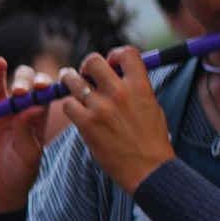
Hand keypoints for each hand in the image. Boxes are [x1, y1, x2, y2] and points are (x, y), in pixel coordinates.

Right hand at [0, 47, 51, 212]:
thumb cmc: (20, 173)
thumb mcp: (30, 153)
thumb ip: (28, 130)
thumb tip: (30, 107)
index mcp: (38, 115)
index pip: (43, 91)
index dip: (44, 85)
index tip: (41, 88)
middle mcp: (19, 108)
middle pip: (22, 82)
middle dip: (22, 82)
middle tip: (18, 93)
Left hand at [62, 47, 176, 192]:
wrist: (148, 168)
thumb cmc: (151, 138)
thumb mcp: (151, 105)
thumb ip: (136, 87)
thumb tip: (121, 74)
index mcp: (141, 85)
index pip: (126, 52)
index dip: (114, 54)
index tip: (111, 64)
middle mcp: (120, 92)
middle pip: (93, 61)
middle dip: (86, 66)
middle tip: (85, 75)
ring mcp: (101, 108)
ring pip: (72, 80)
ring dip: (69, 81)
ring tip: (71, 86)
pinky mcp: (87, 124)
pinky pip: (67, 105)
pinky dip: (69, 106)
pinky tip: (76, 112)